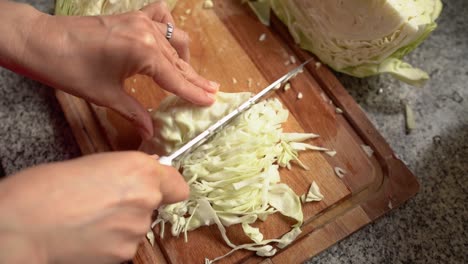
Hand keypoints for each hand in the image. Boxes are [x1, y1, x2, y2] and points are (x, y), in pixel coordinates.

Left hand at [0, 1, 217, 139]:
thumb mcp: (106, 95)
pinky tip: (170, 42)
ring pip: (175, 41)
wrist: (43, 41)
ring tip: (193, 75)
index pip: (176, 79)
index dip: (194, 92)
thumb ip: (134, 113)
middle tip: (211, 91)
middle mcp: (147, 33)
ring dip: (185, 59)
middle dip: (195, 79)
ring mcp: (141, 21)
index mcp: (143, 53)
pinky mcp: (133, 16)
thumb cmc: (70, 69)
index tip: (211, 101)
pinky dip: (170, 30)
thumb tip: (150, 132)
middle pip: (179, 62)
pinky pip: (162, 18)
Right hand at [0, 152, 187, 263]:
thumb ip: (130, 170)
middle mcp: (146, 200)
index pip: (178, 185)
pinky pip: (125, 245)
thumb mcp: (97, 163)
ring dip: (122, 224)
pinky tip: (88, 235)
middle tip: (105, 201)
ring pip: (138, 226)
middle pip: (154, 205)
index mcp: (141, 170)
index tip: (155, 186)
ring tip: (90, 219)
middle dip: (136, 203)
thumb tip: (146, 175)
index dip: (166, 186)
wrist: (24, 225)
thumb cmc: (50, 186)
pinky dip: (111, 241)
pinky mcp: (124, 254)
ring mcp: (136, 230)